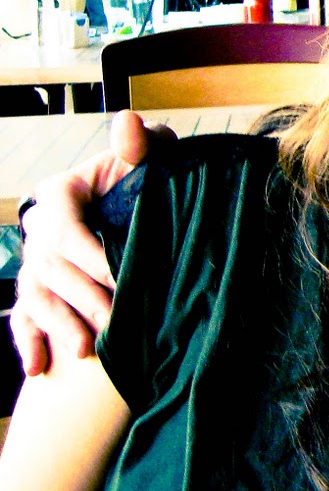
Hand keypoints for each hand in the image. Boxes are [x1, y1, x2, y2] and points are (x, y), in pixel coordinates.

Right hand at [10, 111, 165, 374]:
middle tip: (112, 323)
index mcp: (61, 196)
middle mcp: (40, 234)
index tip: (119, 274)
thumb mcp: (144, 161)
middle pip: (52, 270)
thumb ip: (140, 144)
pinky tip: (38, 368)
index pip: (65, 226)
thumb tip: (127, 122)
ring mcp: (34, 268)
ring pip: (37, 299)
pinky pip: (22, 322)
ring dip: (58, 326)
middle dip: (82, 298)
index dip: (90, 252)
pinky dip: (28, 345)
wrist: (135, 211)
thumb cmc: (141, 183)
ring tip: (83, 351)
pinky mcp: (34, 296)